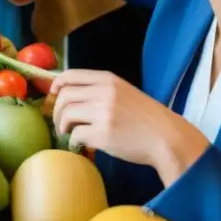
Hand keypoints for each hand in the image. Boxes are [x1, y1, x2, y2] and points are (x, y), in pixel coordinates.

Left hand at [50, 69, 209, 183]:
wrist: (167, 138)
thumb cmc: (146, 117)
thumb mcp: (124, 92)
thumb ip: (99, 89)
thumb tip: (67, 93)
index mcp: (108, 80)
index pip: (70, 75)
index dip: (56, 85)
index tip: (52, 95)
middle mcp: (103, 93)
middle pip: (64, 96)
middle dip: (56, 110)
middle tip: (60, 121)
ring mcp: (102, 114)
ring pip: (67, 115)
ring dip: (62, 125)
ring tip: (67, 133)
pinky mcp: (102, 135)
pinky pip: (76, 135)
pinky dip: (74, 141)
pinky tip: (80, 144)